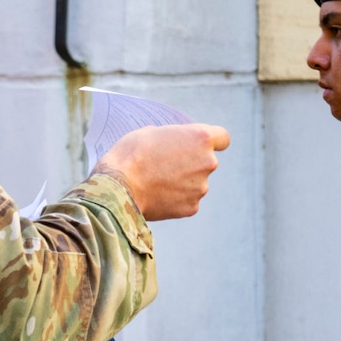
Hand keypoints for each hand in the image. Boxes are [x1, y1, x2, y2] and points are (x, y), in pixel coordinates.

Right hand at [95, 123, 230, 220]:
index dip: (212, 141)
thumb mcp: (149, 132)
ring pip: (196, 182)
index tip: (201, 145)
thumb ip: (171, 137)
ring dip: (182, 181)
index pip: (222, 138)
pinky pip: (187, 200)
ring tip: (156, 181)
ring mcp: (201, 187)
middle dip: (191, 162)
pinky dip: (175, 198)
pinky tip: (156, 196)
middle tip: (165, 164)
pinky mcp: (191, 207)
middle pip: (207, 161)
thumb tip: (171, 144)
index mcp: (200, 138)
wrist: (118, 190)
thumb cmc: (130, 155)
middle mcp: (208, 163)